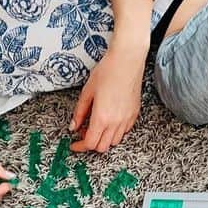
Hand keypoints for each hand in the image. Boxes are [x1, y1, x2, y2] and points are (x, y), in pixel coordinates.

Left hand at [70, 37, 147, 153]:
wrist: (127, 60)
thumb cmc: (108, 71)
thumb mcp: (87, 91)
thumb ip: (80, 112)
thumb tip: (73, 126)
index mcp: (102, 117)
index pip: (89, 143)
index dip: (79, 147)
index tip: (74, 144)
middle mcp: (116, 122)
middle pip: (102, 147)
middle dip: (91, 144)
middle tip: (83, 132)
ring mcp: (127, 119)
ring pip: (114, 142)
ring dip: (104, 139)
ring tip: (96, 125)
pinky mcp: (134, 114)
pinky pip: (124, 131)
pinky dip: (115, 132)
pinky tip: (109, 120)